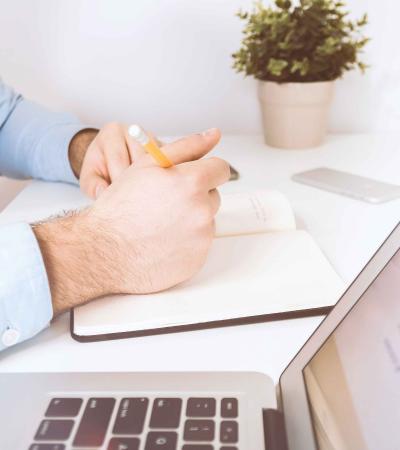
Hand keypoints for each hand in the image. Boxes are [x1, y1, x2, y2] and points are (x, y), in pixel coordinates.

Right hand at [34, 128, 229, 314]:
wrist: (105, 251)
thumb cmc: (121, 206)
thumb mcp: (148, 165)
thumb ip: (186, 146)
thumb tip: (214, 134)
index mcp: (192, 182)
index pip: (221, 169)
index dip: (205, 171)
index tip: (193, 177)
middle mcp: (202, 210)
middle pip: (214, 196)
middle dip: (196, 196)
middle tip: (166, 202)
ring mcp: (201, 238)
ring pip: (206, 220)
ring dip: (191, 218)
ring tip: (161, 223)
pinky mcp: (198, 259)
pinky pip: (200, 244)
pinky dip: (187, 241)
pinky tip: (163, 241)